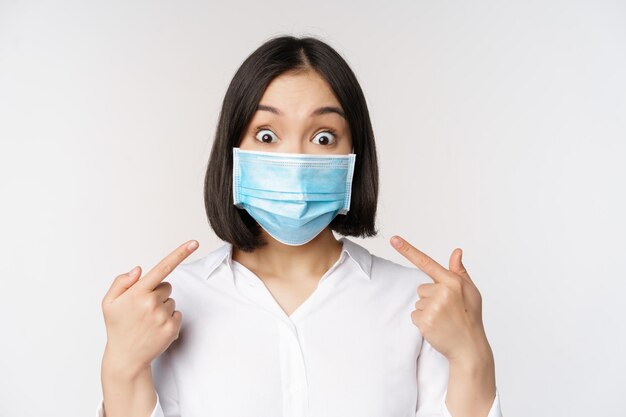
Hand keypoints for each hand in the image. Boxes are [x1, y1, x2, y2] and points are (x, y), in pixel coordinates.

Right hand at [101, 240, 198, 377]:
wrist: (126, 357)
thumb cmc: (118, 326)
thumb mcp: (109, 302)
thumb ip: (121, 282)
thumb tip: (139, 270)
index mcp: (137, 292)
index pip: (162, 268)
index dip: (180, 253)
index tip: (194, 243)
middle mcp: (152, 303)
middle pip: (166, 286)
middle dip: (157, 293)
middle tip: (142, 309)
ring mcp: (163, 316)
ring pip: (171, 300)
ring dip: (162, 307)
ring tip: (147, 321)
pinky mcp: (172, 328)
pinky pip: (177, 313)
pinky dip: (169, 319)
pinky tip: (155, 328)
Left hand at [390, 235, 489, 363]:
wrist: (469, 347)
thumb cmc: (470, 317)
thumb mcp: (470, 291)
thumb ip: (459, 271)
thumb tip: (456, 251)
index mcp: (453, 281)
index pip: (426, 262)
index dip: (408, 250)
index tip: (393, 239)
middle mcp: (443, 291)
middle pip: (421, 288)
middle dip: (431, 298)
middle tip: (447, 310)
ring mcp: (434, 306)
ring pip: (418, 302)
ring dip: (427, 310)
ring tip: (443, 319)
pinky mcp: (425, 320)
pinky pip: (414, 315)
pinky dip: (423, 322)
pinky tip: (437, 327)